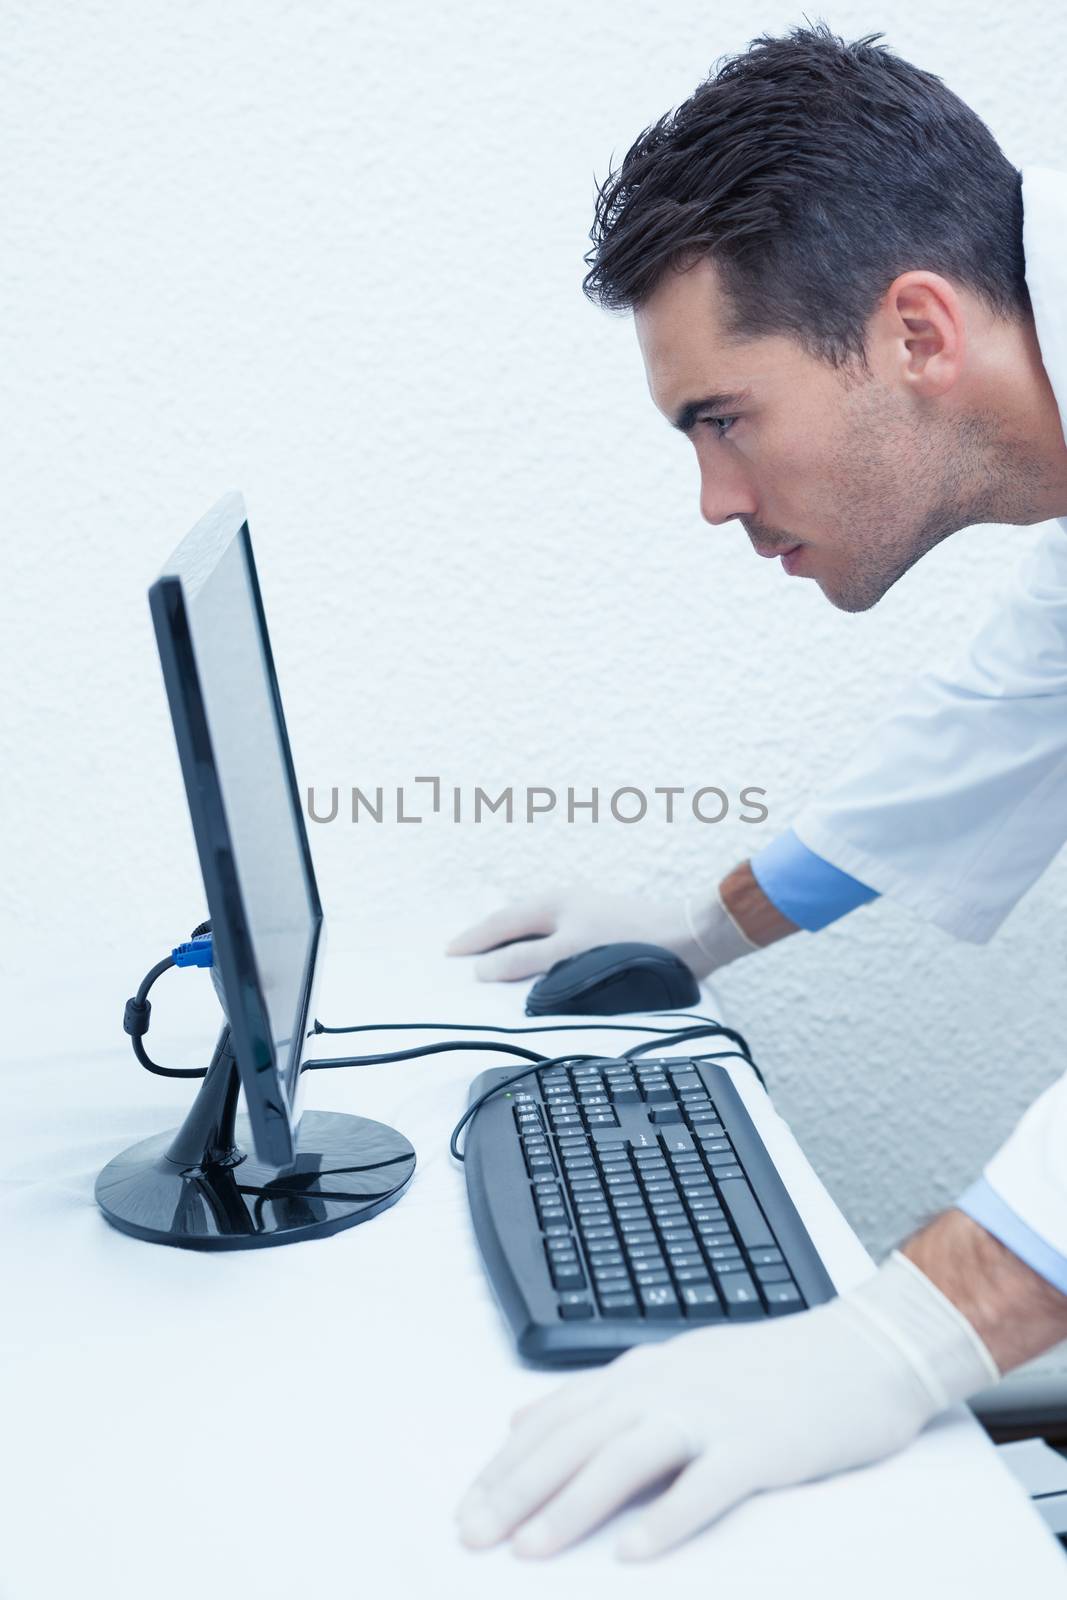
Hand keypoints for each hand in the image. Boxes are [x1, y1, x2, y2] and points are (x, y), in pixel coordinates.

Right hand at [445, 880, 750, 981]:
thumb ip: (526, 960)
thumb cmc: (631, 943)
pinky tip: (538, 952)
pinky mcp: (601, 923)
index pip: (503, 925)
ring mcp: (585, 910)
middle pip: (515, 919)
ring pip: (534, 923)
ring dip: (510, 934)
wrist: (687, 937)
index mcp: (555, 904)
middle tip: (459, 948)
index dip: (476, 941)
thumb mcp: (570, 954)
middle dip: (486, 933)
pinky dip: (533, 938)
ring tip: (491, 948)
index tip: (451, 953)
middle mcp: (567, 902)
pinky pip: (552, 929)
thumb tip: (485, 969)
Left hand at [455, 1254, 997, 1560]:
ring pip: (627, 1457)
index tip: (466, 1507)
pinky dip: (667, 1520)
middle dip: (517, 1488)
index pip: (557, 1417)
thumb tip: (523, 1415)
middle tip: (471, 1536)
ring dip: (573, 1504)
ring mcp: (713, 1412)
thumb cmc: (770, 1369)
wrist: (862, 1352)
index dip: (506, 1463)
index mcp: (643, 1371)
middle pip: (577, 1437)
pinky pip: (706, 1485)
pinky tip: (633, 1556)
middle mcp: (667, 1386)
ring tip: (529, 1550)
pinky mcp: (761, 1444)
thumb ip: (599, 1391)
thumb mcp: (674, 1365)